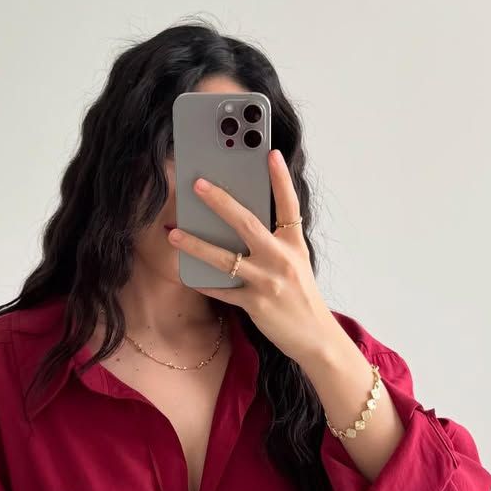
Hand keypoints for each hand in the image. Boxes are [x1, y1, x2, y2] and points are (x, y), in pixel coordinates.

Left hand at [166, 148, 338, 365]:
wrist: (316, 337)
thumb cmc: (302, 297)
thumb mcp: (297, 263)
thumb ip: (276, 241)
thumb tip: (242, 222)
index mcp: (294, 245)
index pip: (289, 205)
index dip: (280, 179)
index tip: (269, 153)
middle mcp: (282, 259)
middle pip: (247, 224)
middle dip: (220, 202)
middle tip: (198, 184)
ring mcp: (268, 282)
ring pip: (225, 258)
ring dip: (196, 245)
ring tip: (174, 234)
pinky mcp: (256, 305)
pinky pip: (223, 291)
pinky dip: (204, 283)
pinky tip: (188, 276)